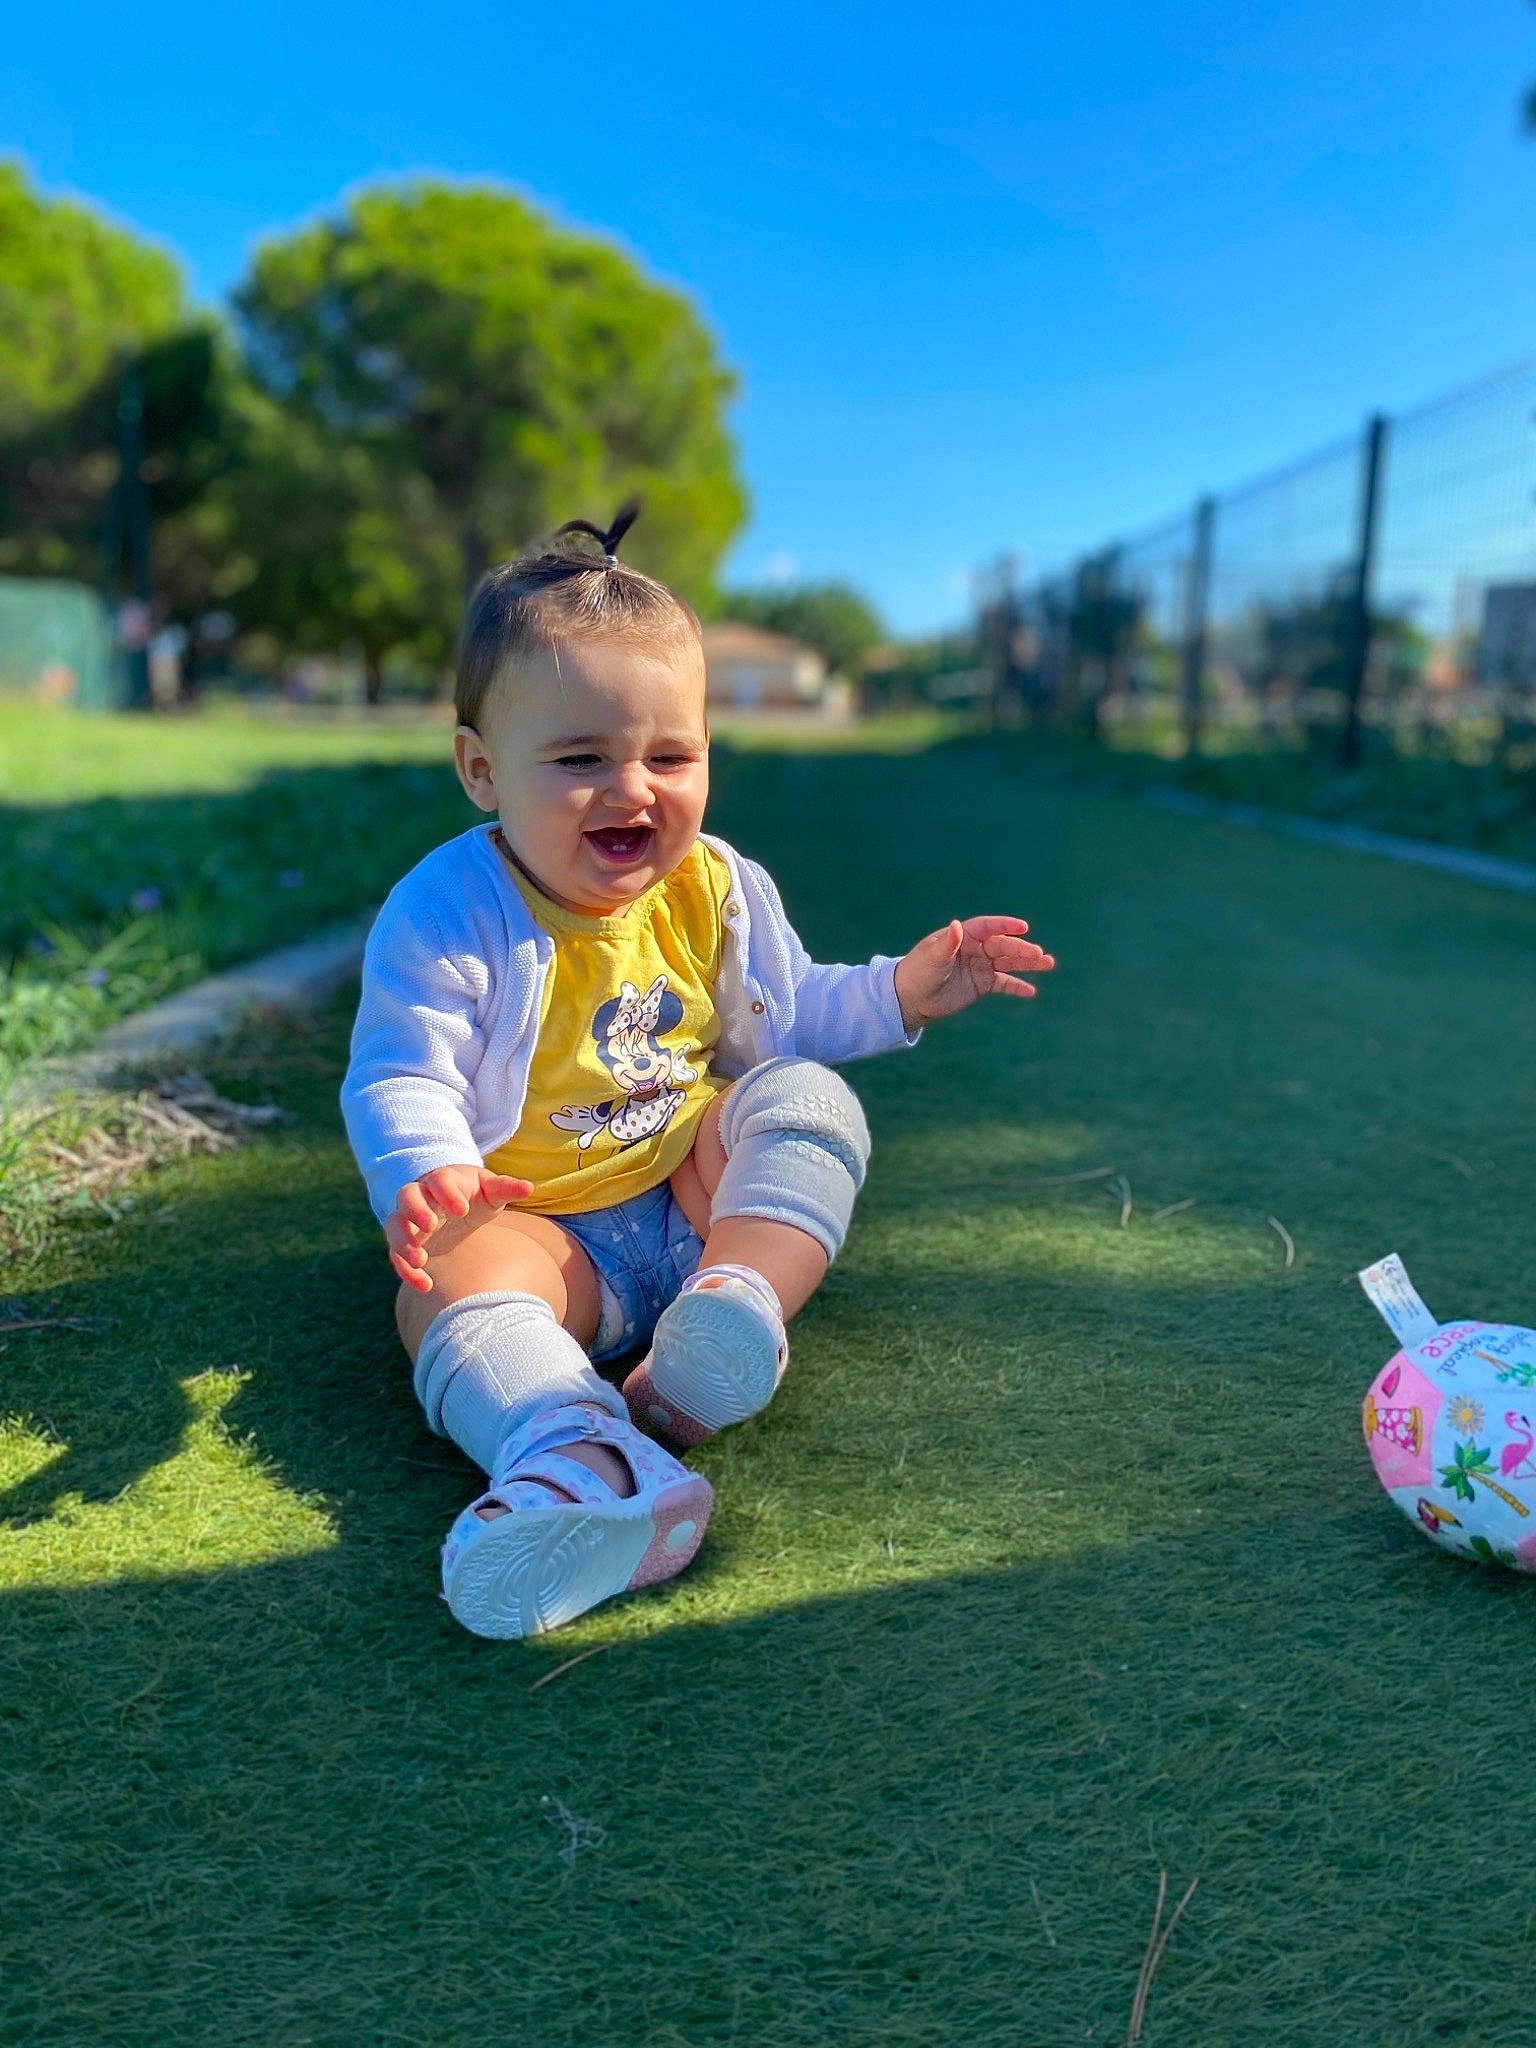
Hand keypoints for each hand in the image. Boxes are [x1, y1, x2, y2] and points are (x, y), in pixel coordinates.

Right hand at [385, 1164, 533, 1293]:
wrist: (454, 1204)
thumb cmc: (475, 1194)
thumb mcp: (491, 1190)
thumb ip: (506, 1188)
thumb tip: (529, 1187)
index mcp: (443, 1179)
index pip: (440, 1180)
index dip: (447, 1193)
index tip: (462, 1210)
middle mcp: (420, 1196)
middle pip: (406, 1196)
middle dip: (415, 1210)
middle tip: (430, 1226)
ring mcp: (409, 1219)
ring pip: (394, 1224)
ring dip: (403, 1241)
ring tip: (421, 1260)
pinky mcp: (406, 1241)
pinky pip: (395, 1254)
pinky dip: (406, 1270)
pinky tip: (425, 1285)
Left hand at [893, 916, 1054, 1031]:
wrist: (911, 997)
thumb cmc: (918, 971)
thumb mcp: (932, 957)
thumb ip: (947, 943)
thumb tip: (957, 925)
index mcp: (964, 936)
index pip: (988, 927)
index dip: (1006, 926)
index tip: (1023, 927)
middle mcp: (976, 949)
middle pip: (1004, 946)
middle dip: (1022, 950)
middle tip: (1039, 955)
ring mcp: (981, 966)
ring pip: (1009, 963)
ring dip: (1028, 963)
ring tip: (1048, 964)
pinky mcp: (982, 984)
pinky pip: (1004, 984)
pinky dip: (1017, 987)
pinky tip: (1031, 991)